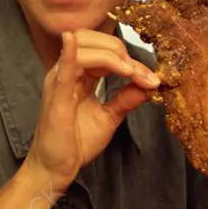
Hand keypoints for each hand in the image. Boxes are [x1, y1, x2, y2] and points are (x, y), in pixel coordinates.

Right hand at [25, 30, 159, 194]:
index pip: (104, 51)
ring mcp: (60, 81)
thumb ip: (126, 99)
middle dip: (121, 52)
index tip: (151, 78)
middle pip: (92, 41)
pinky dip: (69, 53)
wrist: (56, 168)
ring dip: (111, 56)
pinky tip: (71, 41)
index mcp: (79, 74)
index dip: (129, 59)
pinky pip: (63, 69)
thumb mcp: (109, 117)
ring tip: (129, 72)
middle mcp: (67, 71)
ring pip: (83, 48)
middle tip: (141, 73)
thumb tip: (147, 85)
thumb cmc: (75, 142)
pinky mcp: (57, 95)